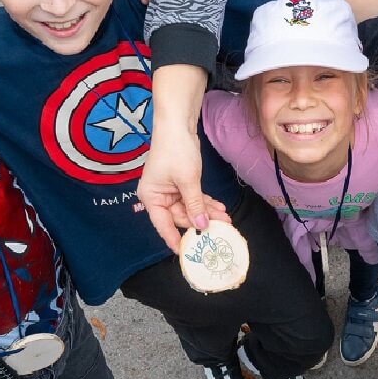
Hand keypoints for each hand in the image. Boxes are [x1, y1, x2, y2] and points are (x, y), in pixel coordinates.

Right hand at [139, 65, 219, 251]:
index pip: (163, 225)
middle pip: (180, 217)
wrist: (178, 124)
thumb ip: (195, 205)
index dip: (175, 239)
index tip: (188, 254)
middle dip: (200, 222)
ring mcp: (170, 191)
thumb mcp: (188, 181)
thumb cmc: (176, 150)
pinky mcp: (181, 184)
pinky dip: (205, 203)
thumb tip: (202, 227)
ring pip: (190, 208)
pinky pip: (193, 199)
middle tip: (222, 229)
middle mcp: (158, 197)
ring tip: (226, 219)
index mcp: (151, 198)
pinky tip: (220, 209)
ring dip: (207, 213)